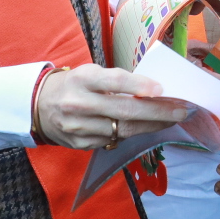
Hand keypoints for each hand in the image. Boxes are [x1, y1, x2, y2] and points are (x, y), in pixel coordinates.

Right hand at [34, 64, 185, 148]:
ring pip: (123, 130)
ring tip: (171, 119)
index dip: (139, 86)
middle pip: (124, 111)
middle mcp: (79, 104)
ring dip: (151, 126)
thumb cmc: (74, 85)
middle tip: (181, 111)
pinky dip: (130, 134)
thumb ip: (116, 80)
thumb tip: (153, 91)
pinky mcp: (81, 145)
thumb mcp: (90, 73)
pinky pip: (113, 140)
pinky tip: (143, 128)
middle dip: (157, 112)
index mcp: (82, 79)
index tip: (161, 89)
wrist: (38, 106)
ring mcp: (79, 127)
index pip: (114, 81)